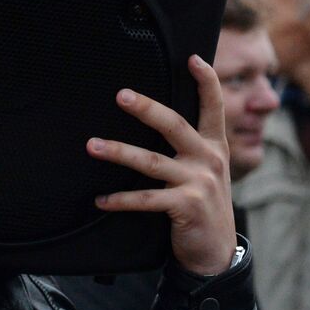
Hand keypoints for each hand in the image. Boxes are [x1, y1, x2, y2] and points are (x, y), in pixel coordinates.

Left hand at [89, 55, 235, 274]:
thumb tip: (157, 118)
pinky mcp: (186, 205)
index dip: (207, 82)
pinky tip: (100, 200)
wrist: (216, 251)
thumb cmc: (201, 205)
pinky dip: (120, 200)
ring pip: (151, 161)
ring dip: (118, 152)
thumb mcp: (204, 171)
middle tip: (121, 95)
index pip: (213, 108)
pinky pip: (146, 199)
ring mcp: (199, 182)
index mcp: (213, 147)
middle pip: (175, 126)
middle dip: (147, 108)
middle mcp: (208, 159)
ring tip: (92, 145)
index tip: (195, 58)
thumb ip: (189, 148)